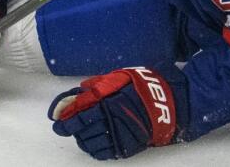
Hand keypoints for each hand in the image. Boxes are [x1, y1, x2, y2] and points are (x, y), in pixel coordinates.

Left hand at [49, 67, 177, 159]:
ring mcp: (118, 134)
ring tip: (81, 135)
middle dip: (71, 129)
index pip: (77, 113)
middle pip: (81, 130)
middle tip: (66, 127)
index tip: (57, 120)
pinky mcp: (126, 145)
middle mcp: (110, 120)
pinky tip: (93, 145)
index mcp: (107, 102)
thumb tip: (81, 89)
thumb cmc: (148, 86)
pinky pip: (104, 152)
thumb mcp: (123, 76)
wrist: (172, 103)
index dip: (65, 118)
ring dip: (82, 139)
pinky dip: (95, 150)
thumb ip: (101, 83)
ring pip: (90, 143)